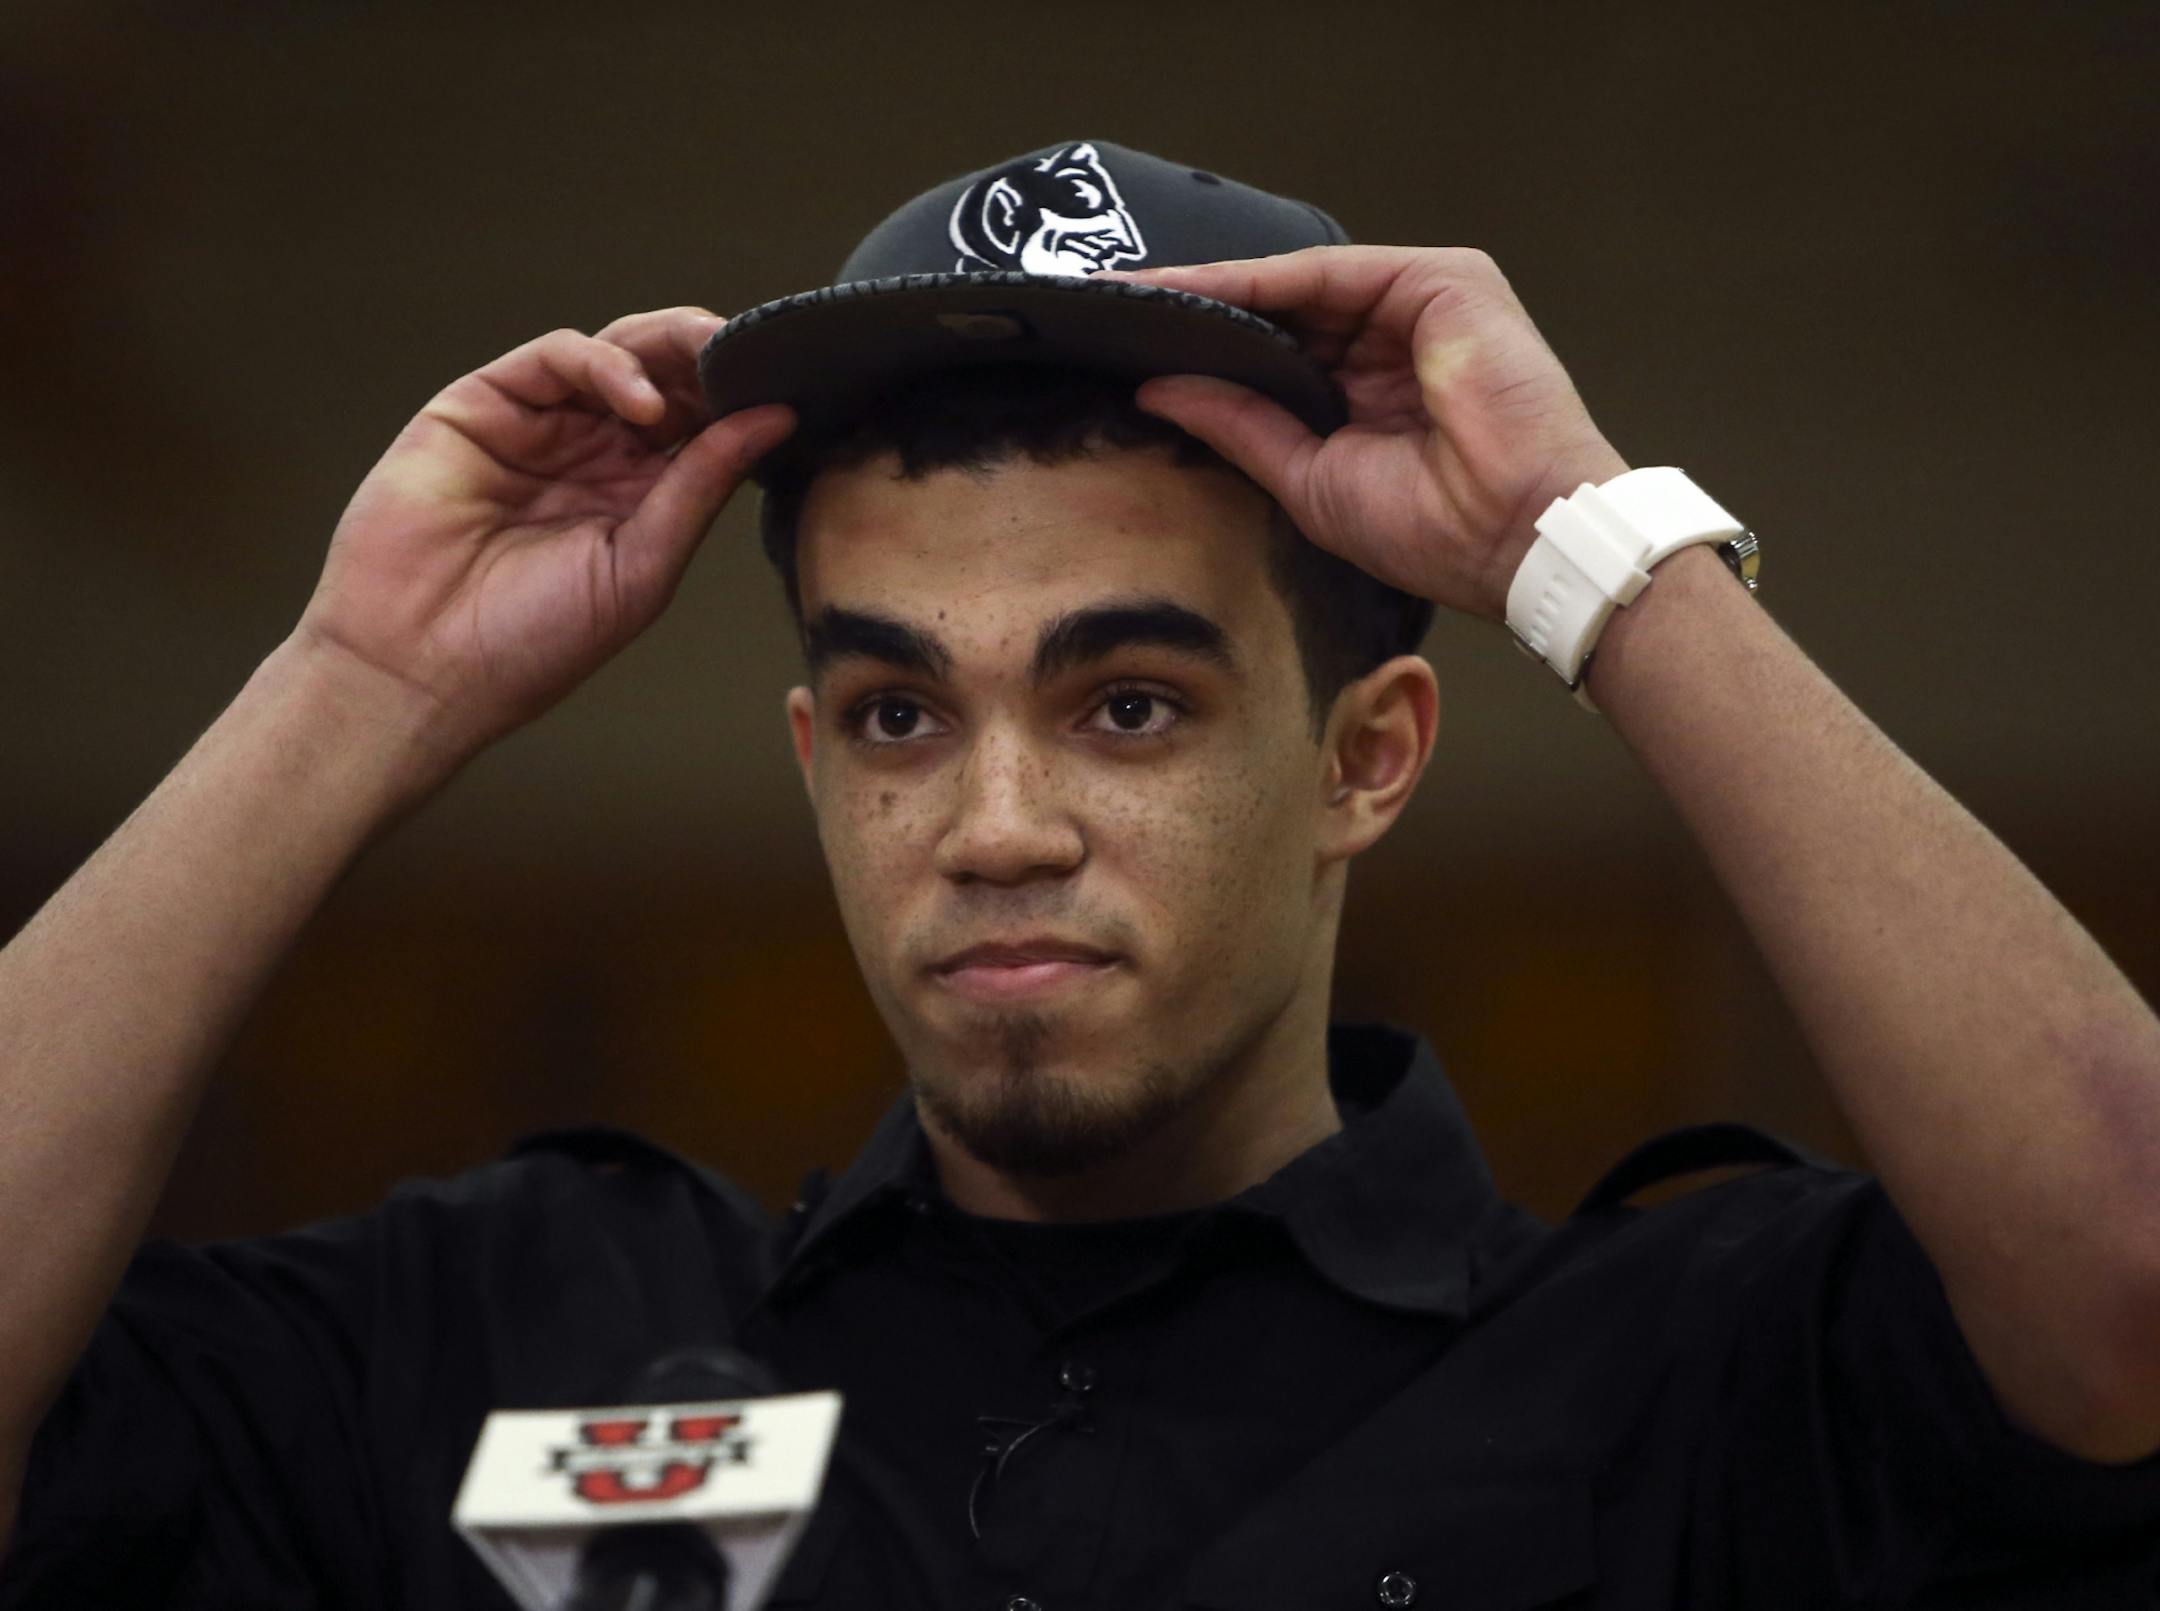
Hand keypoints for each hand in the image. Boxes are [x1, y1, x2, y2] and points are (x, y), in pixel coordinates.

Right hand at [292, 306, 795, 762]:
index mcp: (638, 496)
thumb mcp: (642, 565)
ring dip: (670, 349)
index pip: (703, 427)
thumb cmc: (529, 641)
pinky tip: (644, 402)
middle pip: (666, 378)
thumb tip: (775, 422)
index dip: (744, 402)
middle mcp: (592, 454)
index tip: (795, 388)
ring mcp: (538, 425)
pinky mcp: (482, 404)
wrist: (420, 667)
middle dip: (712, 358)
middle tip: (759, 351)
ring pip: (617, 352)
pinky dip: (607, 364)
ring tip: (711, 362)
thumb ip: (702, 487)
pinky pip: (556, 357)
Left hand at [1097, 247, 1627, 624]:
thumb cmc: (1438, 530)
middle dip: (1195, 306)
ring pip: (1296, 282)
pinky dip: (1259, 281)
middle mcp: (1395, 336)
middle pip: (1279, 306)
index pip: (1274, 350)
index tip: (1123, 344)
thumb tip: (1157, 386)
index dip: (1201, 344)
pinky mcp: (1442, 280)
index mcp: (1373, 386)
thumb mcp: (1309, 478)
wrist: (1519, 537)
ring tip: (1135, 293)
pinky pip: (1327, 272)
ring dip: (1214, 288)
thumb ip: (1239, 425)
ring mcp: (1421, 302)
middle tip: (1107, 305)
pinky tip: (1196, 290)